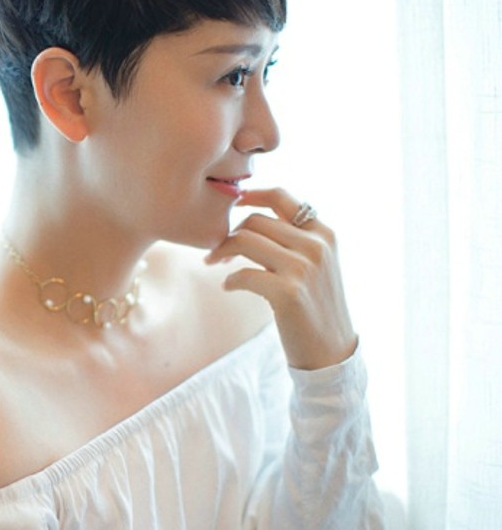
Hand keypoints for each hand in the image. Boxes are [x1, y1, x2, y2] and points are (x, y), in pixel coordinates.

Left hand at [204, 188, 357, 369]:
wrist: (331, 352)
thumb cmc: (315, 306)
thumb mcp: (315, 264)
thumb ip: (293, 239)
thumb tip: (250, 220)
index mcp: (324, 233)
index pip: (281, 197)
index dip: (250, 195)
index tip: (231, 204)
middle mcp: (316, 245)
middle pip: (255, 220)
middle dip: (228, 233)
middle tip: (217, 252)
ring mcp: (304, 268)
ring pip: (245, 240)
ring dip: (221, 252)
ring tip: (214, 264)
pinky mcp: (289, 292)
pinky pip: (244, 273)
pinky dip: (230, 280)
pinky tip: (228, 287)